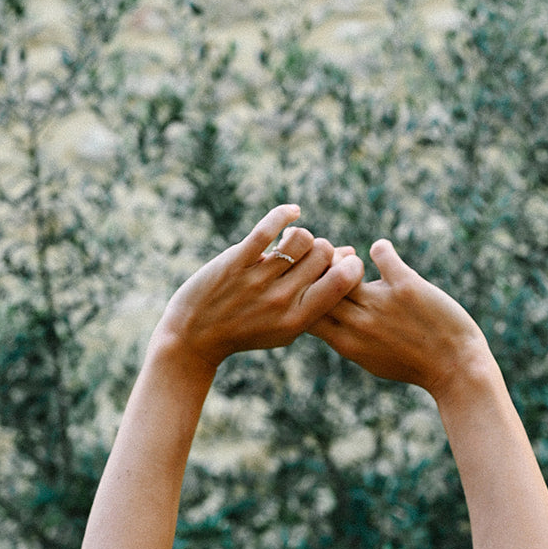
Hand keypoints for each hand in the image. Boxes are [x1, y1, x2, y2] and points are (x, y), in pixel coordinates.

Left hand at [153, 205, 365, 372]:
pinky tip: (291, 213)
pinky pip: (269, 227)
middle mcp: (281, 300)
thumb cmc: (247, 328)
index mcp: (298, 319)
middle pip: (323, 253)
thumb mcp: (287, 323)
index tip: (339, 262)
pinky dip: (284, 213)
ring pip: (300, 238)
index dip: (349, 264)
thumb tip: (351, 256)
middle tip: (307, 255)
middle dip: (322, 248)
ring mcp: (257, 280)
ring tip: (290, 243)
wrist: (195, 335)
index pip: (342, 281)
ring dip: (300, 235)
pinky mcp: (236, 261)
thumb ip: (318, 296)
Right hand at [311, 240, 493, 398]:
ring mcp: (381, 304)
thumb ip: (348, 339)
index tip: (316, 286)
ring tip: (355, 260)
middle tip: (334, 265)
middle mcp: (358, 323)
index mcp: (346, 343)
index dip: (306, 294)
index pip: (306, 312)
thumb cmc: (414, 365)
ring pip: (342, 269)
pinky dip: (381, 249)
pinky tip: (385, 253)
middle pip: (319, 286)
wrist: (454, 367)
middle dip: (320, 270)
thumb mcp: (370, 360)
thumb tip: (332, 319)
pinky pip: (381, 254)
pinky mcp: (405, 286)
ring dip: (345, 258)